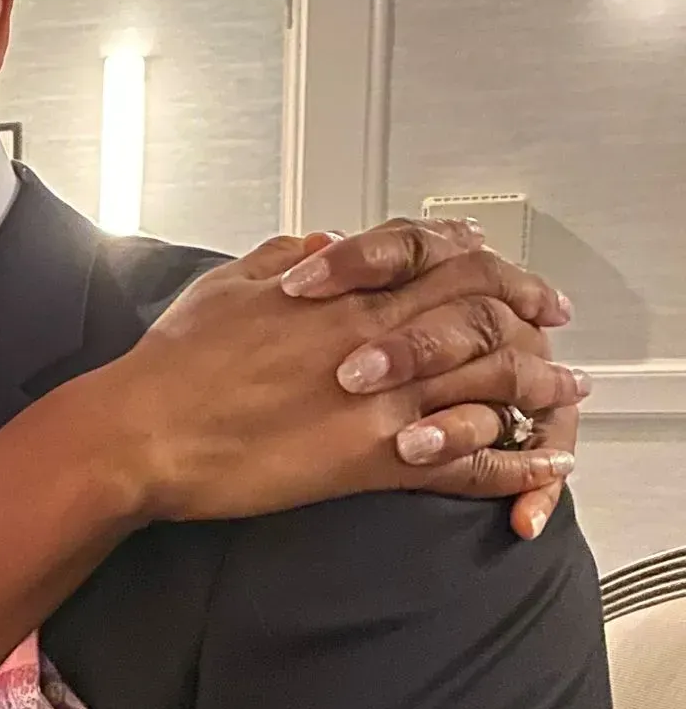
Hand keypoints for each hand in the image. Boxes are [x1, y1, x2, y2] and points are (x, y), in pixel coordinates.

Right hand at [108, 218, 584, 532]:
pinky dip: (515, 465)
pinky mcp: (370, 460)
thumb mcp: (224, 286)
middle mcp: (372, 334)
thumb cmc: (170, 367)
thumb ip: (283, 258)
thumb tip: (322, 240)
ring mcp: (378, 398)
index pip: (438, 255)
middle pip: (485, 306)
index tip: (502, 269)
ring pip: (492, 379)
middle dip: (531, 310)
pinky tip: (539, 468)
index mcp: (339, 290)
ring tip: (566, 395)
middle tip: (555, 321)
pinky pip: (467, 461)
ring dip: (541, 386)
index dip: (482, 259)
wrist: (142, 433)